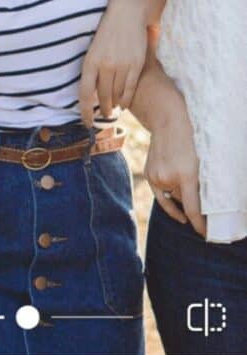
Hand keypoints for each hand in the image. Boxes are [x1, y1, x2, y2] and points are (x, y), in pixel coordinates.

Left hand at [80, 0, 151, 125]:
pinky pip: (130, 89)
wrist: (128, 13)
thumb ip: (92, 70)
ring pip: (117, 95)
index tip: (86, 122)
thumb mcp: (94, 50)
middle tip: (103, 115)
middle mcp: (105, 65)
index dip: (85, 111)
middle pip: (102, 97)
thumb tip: (90, 93)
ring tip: (113, 109)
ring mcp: (122, 65)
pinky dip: (126, 99)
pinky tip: (124, 104)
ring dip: (114, 105)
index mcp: (90, 61)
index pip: (85, 94)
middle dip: (102, 109)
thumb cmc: (107, 32)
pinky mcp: (136, 64)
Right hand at [145, 102, 205, 236]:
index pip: (193, 209)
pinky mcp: (149, 174)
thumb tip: (200, 204)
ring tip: (183, 172)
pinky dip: (169, 201)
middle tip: (200, 189)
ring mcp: (156, 176)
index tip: (206, 235)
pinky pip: (161, 194)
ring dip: (180, 193)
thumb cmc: (191, 138)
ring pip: (172, 195)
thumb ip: (200, 183)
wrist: (168, 119)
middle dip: (191, 200)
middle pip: (183, 200)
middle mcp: (168, 177)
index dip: (200, 225)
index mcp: (185, 174)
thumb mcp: (202, 161)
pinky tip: (178, 214)